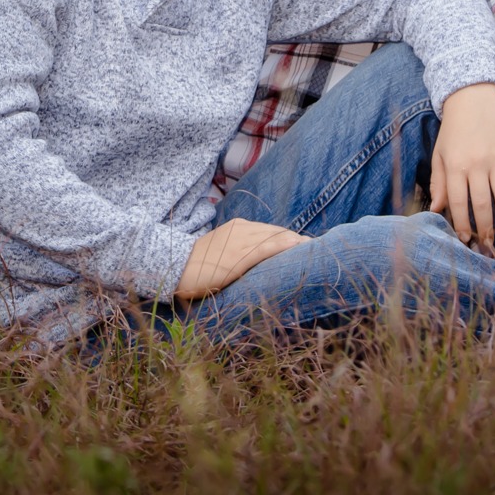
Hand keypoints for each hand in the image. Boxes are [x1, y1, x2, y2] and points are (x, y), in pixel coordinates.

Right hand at [174, 218, 307, 300]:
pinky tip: (298, 246)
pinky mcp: (239, 256)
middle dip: (298, 240)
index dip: (290, 238)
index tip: (306, 246)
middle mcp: (242, 229)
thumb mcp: (223, 252)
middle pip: (278, 232)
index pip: (272, 231)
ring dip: (297, 243)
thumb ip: (242, 251)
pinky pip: (266, 248)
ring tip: (316, 249)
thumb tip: (261, 260)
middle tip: (318, 249)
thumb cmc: (199, 265)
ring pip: (276, 237)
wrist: (177, 267)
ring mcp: (241, 241)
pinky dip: (284, 246)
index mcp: (238, 226)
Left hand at [430, 83, 494, 254]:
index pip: (459, 203)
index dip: (462, 224)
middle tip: (487, 242)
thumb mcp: (439, 155)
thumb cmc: (453, 131)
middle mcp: (476, 163)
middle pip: (482, 204)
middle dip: (485, 228)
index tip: (466, 239)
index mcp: (455, 165)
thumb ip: (439, 183)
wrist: (472, 98)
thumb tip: (437, 210)